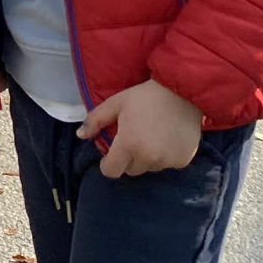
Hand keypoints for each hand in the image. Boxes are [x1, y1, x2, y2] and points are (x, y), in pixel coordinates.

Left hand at [81, 78, 202, 177]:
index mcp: (129, 144)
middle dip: (128, 159)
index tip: (110, 154)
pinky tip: (167, 139)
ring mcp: (168, 161)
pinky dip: (165, 157)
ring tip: (151, 137)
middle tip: (133, 139)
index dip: (108, 164)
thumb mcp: (116, 103)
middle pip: (131, 170)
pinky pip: (168, 165)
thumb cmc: (145, 96)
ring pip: (150, 168)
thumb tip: (80, 135)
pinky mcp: (183, 160)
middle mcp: (149, 158)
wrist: (182, 91)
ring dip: (147, 158)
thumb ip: (95, 120)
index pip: (111, 171)